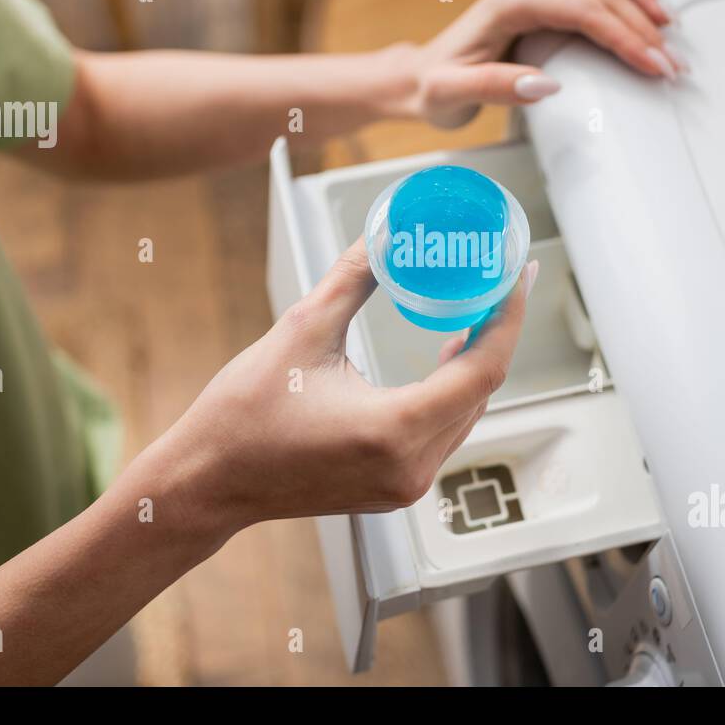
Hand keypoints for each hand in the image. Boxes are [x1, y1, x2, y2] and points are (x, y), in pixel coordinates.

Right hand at [154, 241, 538, 542]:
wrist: (208, 481)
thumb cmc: (244, 414)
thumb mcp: (302, 331)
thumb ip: (355, 278)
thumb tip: (387, 234)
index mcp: (393, 429)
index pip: (482, 368)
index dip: (506, 316)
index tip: (516, 274)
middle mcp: (410, 467)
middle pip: (480, 390)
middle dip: (494, 330)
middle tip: (497, 279)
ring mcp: (405, 485)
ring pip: (467, 413)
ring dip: (476, 362)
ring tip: (477, 308)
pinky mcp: (396, 489)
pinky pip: (445, 433)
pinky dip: (453, 392)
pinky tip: (448, 354)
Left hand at [400, 0, 685, 127]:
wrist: (419, 78)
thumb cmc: (434, 88)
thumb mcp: (451, 95)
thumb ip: (493, 88)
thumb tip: (546, 84)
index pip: (584, 10)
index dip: (624, 37)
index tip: (652, 65)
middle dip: (644, 27)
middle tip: (671, 64)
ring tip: (669, 29)